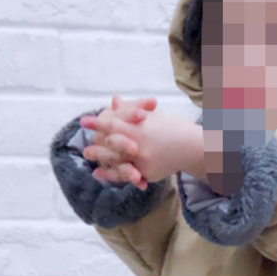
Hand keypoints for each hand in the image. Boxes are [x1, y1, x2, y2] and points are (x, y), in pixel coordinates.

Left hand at [84, 99, 204, 185]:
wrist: (192, 147)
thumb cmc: (172, 127)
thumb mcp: (152, 116)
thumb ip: (129, 111)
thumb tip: (113, 100)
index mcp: (139, 128)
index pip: (113, 124)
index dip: (97, 123)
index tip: (84, 121)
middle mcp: (138, 145)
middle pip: (111, 147)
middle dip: (97, 148)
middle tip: (84, 150)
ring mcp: (142, 161)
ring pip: (117, 164)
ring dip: (102, 164)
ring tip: (92, 166)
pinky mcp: (147, 174)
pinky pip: (128, 176)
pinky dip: (114, 175)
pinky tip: (102, 174)